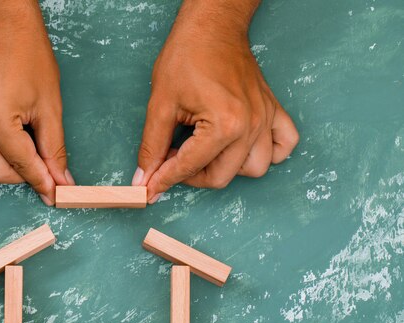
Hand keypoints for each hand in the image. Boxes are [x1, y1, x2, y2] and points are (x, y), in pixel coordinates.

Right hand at [0, 0, 74, 205]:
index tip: (53, 194)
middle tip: (35, 162)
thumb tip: (60, 181)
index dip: (42, 182)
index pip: (22, 165)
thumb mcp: (50, 105)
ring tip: (3, 151)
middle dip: (19, 174)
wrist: (3, 22)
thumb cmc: (28, 55)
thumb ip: (54, 149)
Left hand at [132, 0, 298, 202]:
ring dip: (225, 170)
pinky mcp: (273, 111)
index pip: (190, 167)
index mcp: (224, 124)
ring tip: (202, 153)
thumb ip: (152, 146)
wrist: (211, 27)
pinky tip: (243, 148)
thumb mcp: (160, 104)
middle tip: (170, 160)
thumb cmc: (187, 56)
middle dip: (190, 176)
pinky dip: (269, 154)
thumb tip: (144, 178)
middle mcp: (250, 125)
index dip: (163, 180)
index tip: (149, 189)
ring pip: (254, 169)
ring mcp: (266, 119)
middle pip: (221, 177)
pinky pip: (285, 145)